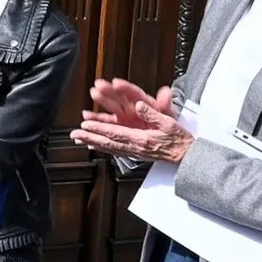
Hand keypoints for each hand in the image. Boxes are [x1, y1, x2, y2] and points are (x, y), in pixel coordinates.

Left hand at [70, 78, 191, 163]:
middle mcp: (135, 147)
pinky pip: (116, 151)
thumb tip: (138, 105)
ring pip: (109, 148)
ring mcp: (135, 152)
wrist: (186, 157)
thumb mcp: (168, 123)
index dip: (99, 128)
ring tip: (79, 141)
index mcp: (141, 139)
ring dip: (93, 143)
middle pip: (107, 142)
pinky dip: (104, 148)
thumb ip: (152, 113)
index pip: (115, 132)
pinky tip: (96, 146)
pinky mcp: (136, 154)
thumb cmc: (179, 139)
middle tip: (75, 135)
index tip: (85, 125)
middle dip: (89, 137)